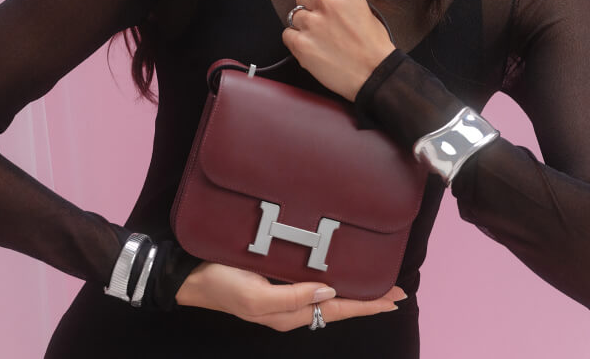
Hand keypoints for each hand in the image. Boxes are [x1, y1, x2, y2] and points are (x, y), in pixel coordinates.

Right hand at [175, 261, 406, 330]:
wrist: (193, 277)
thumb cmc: (224, 284)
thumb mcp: (258, 297)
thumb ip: (294, 297)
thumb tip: (330, 290)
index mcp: (291, 313)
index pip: (338, 308)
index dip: (367, 304)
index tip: (393, 298)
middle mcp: (292, 307)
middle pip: (338, 306)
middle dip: (368, 301)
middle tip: (396, 293)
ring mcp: (284, 296)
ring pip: (328, 298)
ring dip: (353, 294)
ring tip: (375, 289)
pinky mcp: (276, 283)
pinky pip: (312, 286)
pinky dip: (332, 284)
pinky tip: (338, 277)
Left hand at [281, 0, 395, 101]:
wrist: (376, 73)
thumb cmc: (371, 41)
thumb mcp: (358, 2)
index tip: (327, 3)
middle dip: (312, 10)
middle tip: (331, 26)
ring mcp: (312, 22)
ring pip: (293, 16)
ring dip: (304, 27)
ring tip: (325, 39)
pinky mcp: (301, 43)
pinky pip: (287, 35)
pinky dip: (298, 42)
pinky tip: (316, 48)